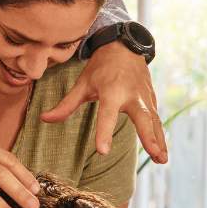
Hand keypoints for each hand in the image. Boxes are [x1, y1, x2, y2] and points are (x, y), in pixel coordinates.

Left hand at [41, 41, 167, 163]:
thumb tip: (44, 119)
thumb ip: (66, 105)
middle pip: (142, 117)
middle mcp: (131, 95)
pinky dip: (160, 135)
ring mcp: (144, 97)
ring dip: (159, 141)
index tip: (102, 151)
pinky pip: (156, 119)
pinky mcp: (151, 99)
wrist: (124, 46)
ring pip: (154, 121)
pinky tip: (162, 152)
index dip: (103, 132)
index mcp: (111, 91)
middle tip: (154, 155)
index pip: (106, 115)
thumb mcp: (82, 84)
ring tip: (162, 160)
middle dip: (148, 137)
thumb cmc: (100, 68)